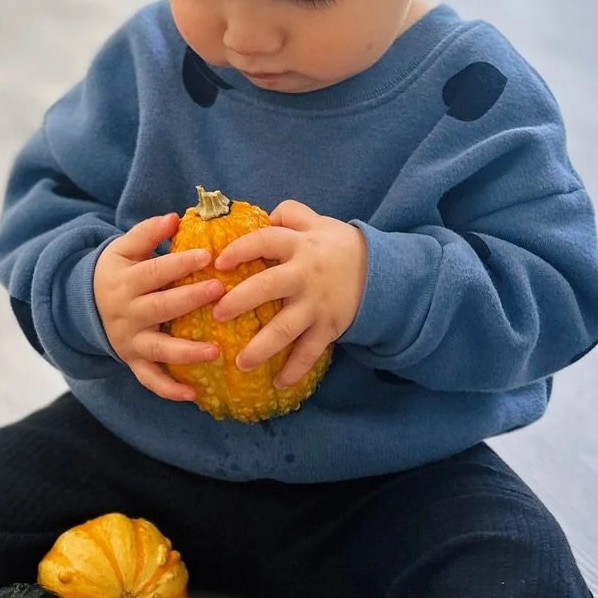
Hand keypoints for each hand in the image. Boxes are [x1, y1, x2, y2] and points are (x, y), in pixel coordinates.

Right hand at [94, 214, 221, 402]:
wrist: (83, 305)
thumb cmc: (116, 273)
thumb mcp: (123, 249)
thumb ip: (147, 233)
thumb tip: (174, 218)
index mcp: (127, 282)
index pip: (155, 272)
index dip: (180, 263)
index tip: (208, 255)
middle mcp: (128, 313)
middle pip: (160, 308)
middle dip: (189, 301)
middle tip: (219, 293)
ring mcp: (130, 341)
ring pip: (158, 349)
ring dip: (186, 353)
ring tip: (215, 352)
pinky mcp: (133, 361)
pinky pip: (150, 379)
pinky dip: (169, 389)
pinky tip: (193, 395)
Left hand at [213, 200, 366, 386]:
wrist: (381, 272)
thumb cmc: (338, 246)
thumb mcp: (316, 222)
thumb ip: (289, 214)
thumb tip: (261, 215)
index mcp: (299, 245)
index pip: (266, 240)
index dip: (241, 249)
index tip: (218, 263)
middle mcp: (305, 275)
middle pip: (268, 286)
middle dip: (240, 300)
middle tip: (216, 314)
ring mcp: (317, 304)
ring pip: (286, 327)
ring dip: (262, 347)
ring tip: (241, 363)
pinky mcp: (329, 327)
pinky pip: (310, 351)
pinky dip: (295, 369)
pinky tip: (278, 383)